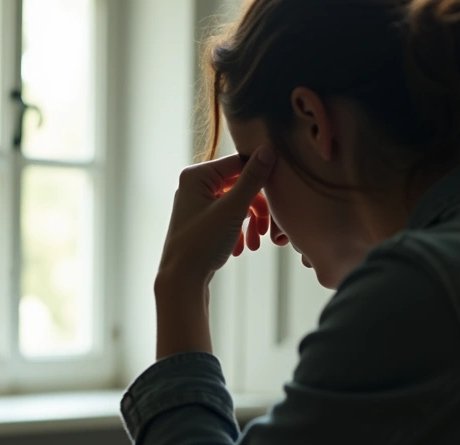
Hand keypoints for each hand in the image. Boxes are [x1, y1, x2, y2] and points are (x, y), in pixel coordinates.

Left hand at [157, 147, 277, 287]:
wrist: (181, 281)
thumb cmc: (202, 244)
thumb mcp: (232, 209)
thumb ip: (252, 178)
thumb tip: (268, 150)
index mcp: (197, 176)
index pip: (238, 163)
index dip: (260, 178)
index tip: (278, 195)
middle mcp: (194, 186)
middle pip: (239, 185)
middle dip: (256, 209)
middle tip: (266, 230)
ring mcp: (197, 205)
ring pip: (236, 204)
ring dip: (250, 223)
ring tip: (255, 244)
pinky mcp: (201, 223)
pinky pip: (227, 218)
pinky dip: (238, 232)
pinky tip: (241, 248)